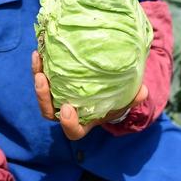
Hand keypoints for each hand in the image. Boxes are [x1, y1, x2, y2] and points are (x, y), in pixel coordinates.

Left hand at [31, 51, 148, 139]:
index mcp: (84, 122)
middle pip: (49, 112)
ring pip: (43, 94)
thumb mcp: (127, 99)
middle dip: (43, 97)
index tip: (67, 109)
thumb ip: (134, 97)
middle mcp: (68, 112)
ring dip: (38, 78)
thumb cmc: (117, 99)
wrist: (107, 89)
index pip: (73, 130)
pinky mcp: (54, 84)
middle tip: (42, 79)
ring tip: (37, 60)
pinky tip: (39, 51)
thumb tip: (143, 91)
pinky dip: (39, 65)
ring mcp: (58, 98)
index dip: (68, 123)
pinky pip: (43, 77)